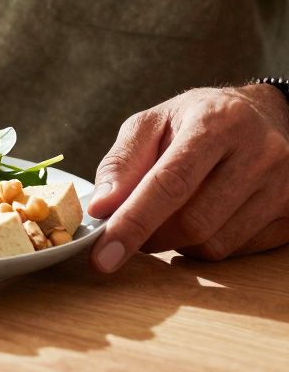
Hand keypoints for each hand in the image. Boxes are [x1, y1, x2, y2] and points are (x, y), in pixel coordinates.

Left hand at [87, 84, 288, 271]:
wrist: (262, 116)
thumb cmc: (196, 120)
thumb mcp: (151, 124)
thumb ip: (121, 163)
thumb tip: (100, 209)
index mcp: (217, 123)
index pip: (170, 184)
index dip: (133, 223)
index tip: (103, 255)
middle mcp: (260, 154)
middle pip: (193, 222)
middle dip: (149, 236)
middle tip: (130, 230)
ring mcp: (284, 186)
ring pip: (214, 244)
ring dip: (177, 243)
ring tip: (169, 215)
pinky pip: (237, 251)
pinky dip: (206, 244)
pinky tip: (204, 217)